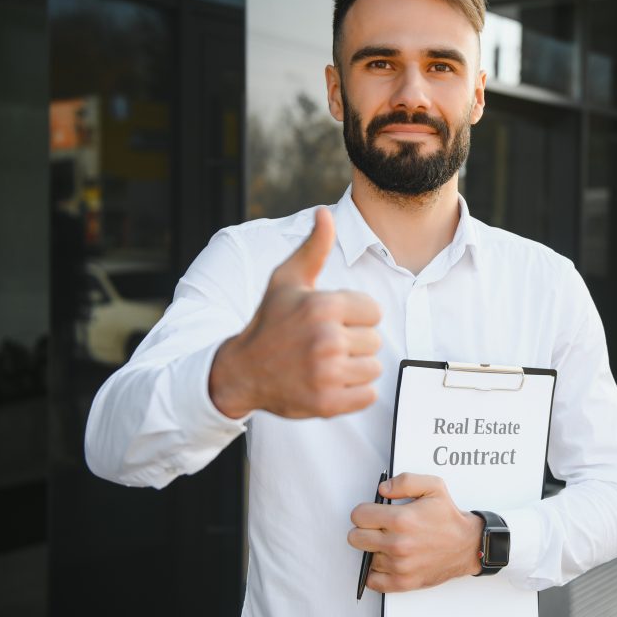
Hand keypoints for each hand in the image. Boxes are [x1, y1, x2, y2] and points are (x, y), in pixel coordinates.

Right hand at [209, 207, 382, 418]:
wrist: (242, 371)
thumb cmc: (270, 322)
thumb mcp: (286, 280)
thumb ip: (313, 248)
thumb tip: (325, 213)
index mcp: (323, 307)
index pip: (374, 311)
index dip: (355, 315)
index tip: (331, 320)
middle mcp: (326, 340)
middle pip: (375, 340)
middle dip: (354, 342)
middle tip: (324, 344)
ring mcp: (327, 374)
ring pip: (373, 367)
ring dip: (355, 367)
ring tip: (326, 363)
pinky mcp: (328, 403)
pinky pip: (368, 395)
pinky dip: (354, 392)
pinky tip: (330, 382)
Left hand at [348, 473, 482, 592]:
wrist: (467, 546)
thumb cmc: (449, 518)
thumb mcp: (433, 487)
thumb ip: (405, 482)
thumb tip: (383, 489)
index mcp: (402, 519)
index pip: (358, 516)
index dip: (364, 511)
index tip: (372, 513)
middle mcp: (398, 544)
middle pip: (355, 538)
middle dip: (363, 530)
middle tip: (378, 528)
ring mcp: (399, 565)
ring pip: (365, 557)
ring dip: (374, 550)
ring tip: (390, 543)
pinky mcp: (403, 582)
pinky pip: (373, 581)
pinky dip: (376, 572)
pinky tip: (387, 560)